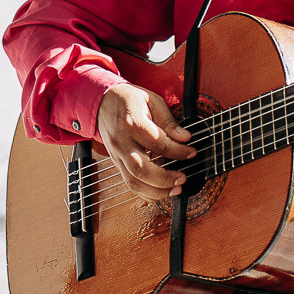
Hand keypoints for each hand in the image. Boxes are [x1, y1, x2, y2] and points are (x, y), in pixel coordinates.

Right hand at [96, 82, 195, 199]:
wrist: (102, 104)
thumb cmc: (128, 100)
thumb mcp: (151, 101)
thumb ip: (168, 121)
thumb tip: (185, 138)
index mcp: (131, 122)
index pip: (156, 142)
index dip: (177, 150)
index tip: (191, 152)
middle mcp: (122, 142)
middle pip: (141, 169)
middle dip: (164, 178)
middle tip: (183, 178)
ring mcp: (117, 155)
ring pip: (134, 181)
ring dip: (156, 191)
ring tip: (176, 189)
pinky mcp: (117, 163)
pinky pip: (129, 183)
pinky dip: (146, 193)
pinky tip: (161, 192)